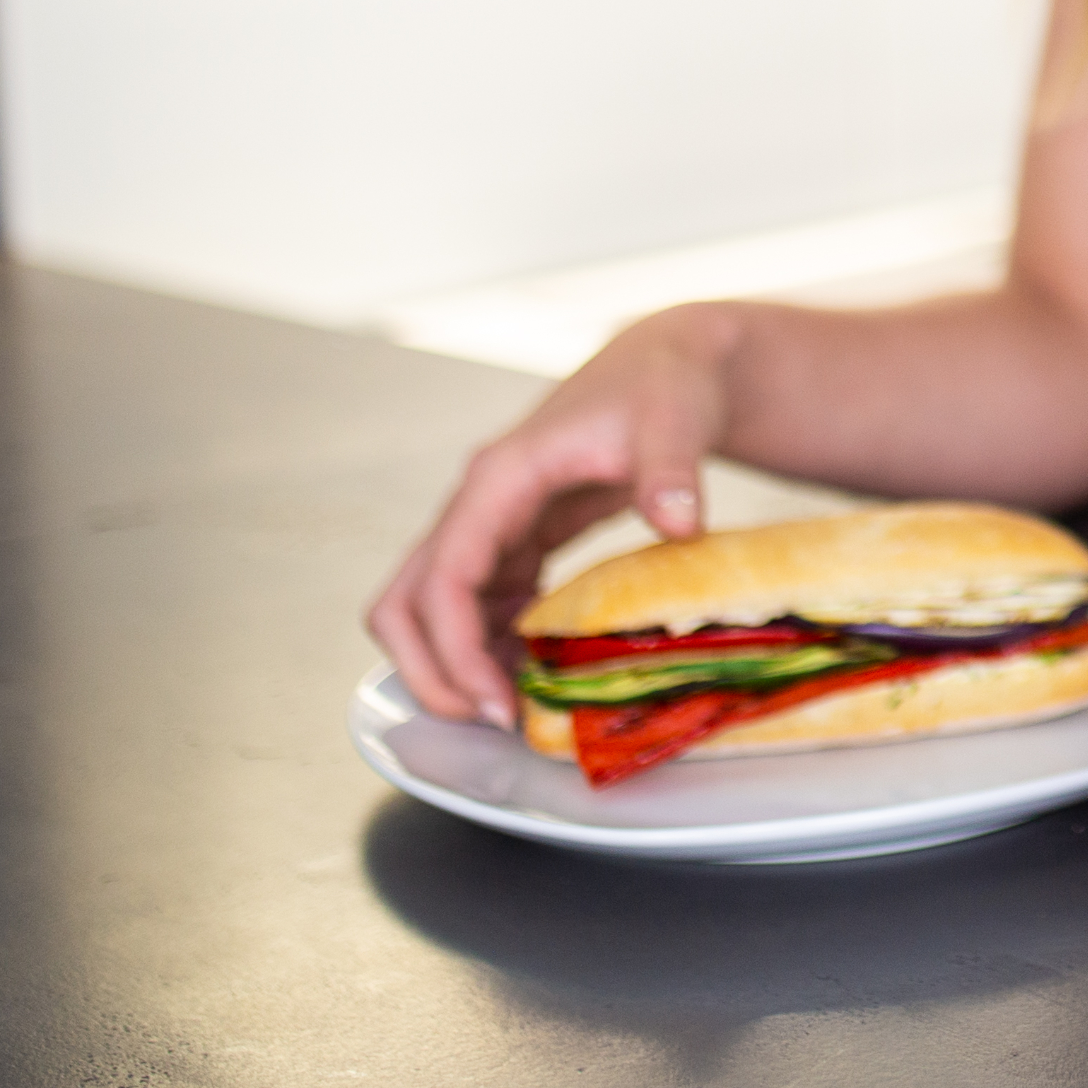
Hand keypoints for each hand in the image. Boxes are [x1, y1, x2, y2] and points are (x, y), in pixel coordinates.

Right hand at [365, 304, 743, 724]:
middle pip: (408, 602)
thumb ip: (672, 470)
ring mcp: (493, 523)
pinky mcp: (518, 540)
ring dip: (459, 664)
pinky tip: (534, 674)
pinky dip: (491, 645)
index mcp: (500, 478)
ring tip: (517, 711)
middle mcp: (480, 503)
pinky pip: (480, 605)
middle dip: (432, 669)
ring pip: (434, 609)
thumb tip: (679, 521)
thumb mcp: (675, 422)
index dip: (455, 649)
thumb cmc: (666, 386)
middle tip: (491, 722)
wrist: (672, 365)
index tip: (495, 705)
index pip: (445, 578)